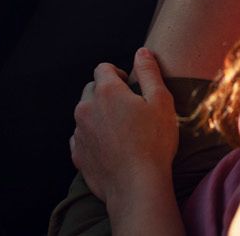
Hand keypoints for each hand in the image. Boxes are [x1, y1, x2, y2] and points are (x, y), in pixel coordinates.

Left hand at [69, 48, 177, 206]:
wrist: (137, 186)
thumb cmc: (154, 142)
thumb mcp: (161, 101)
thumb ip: (150, 72)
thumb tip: (142, 52)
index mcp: (106, 91)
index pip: (103, 68)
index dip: (118, 74)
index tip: (131, 87)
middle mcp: (86, 108)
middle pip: (91, 89)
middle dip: (106, 93)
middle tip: (128, 109)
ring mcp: (79, 132)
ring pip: (85, 114)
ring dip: (99, 116)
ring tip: (122, 131)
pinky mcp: (78, 154)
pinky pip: (82, 137)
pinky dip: (93, 137)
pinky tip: (111, 147)